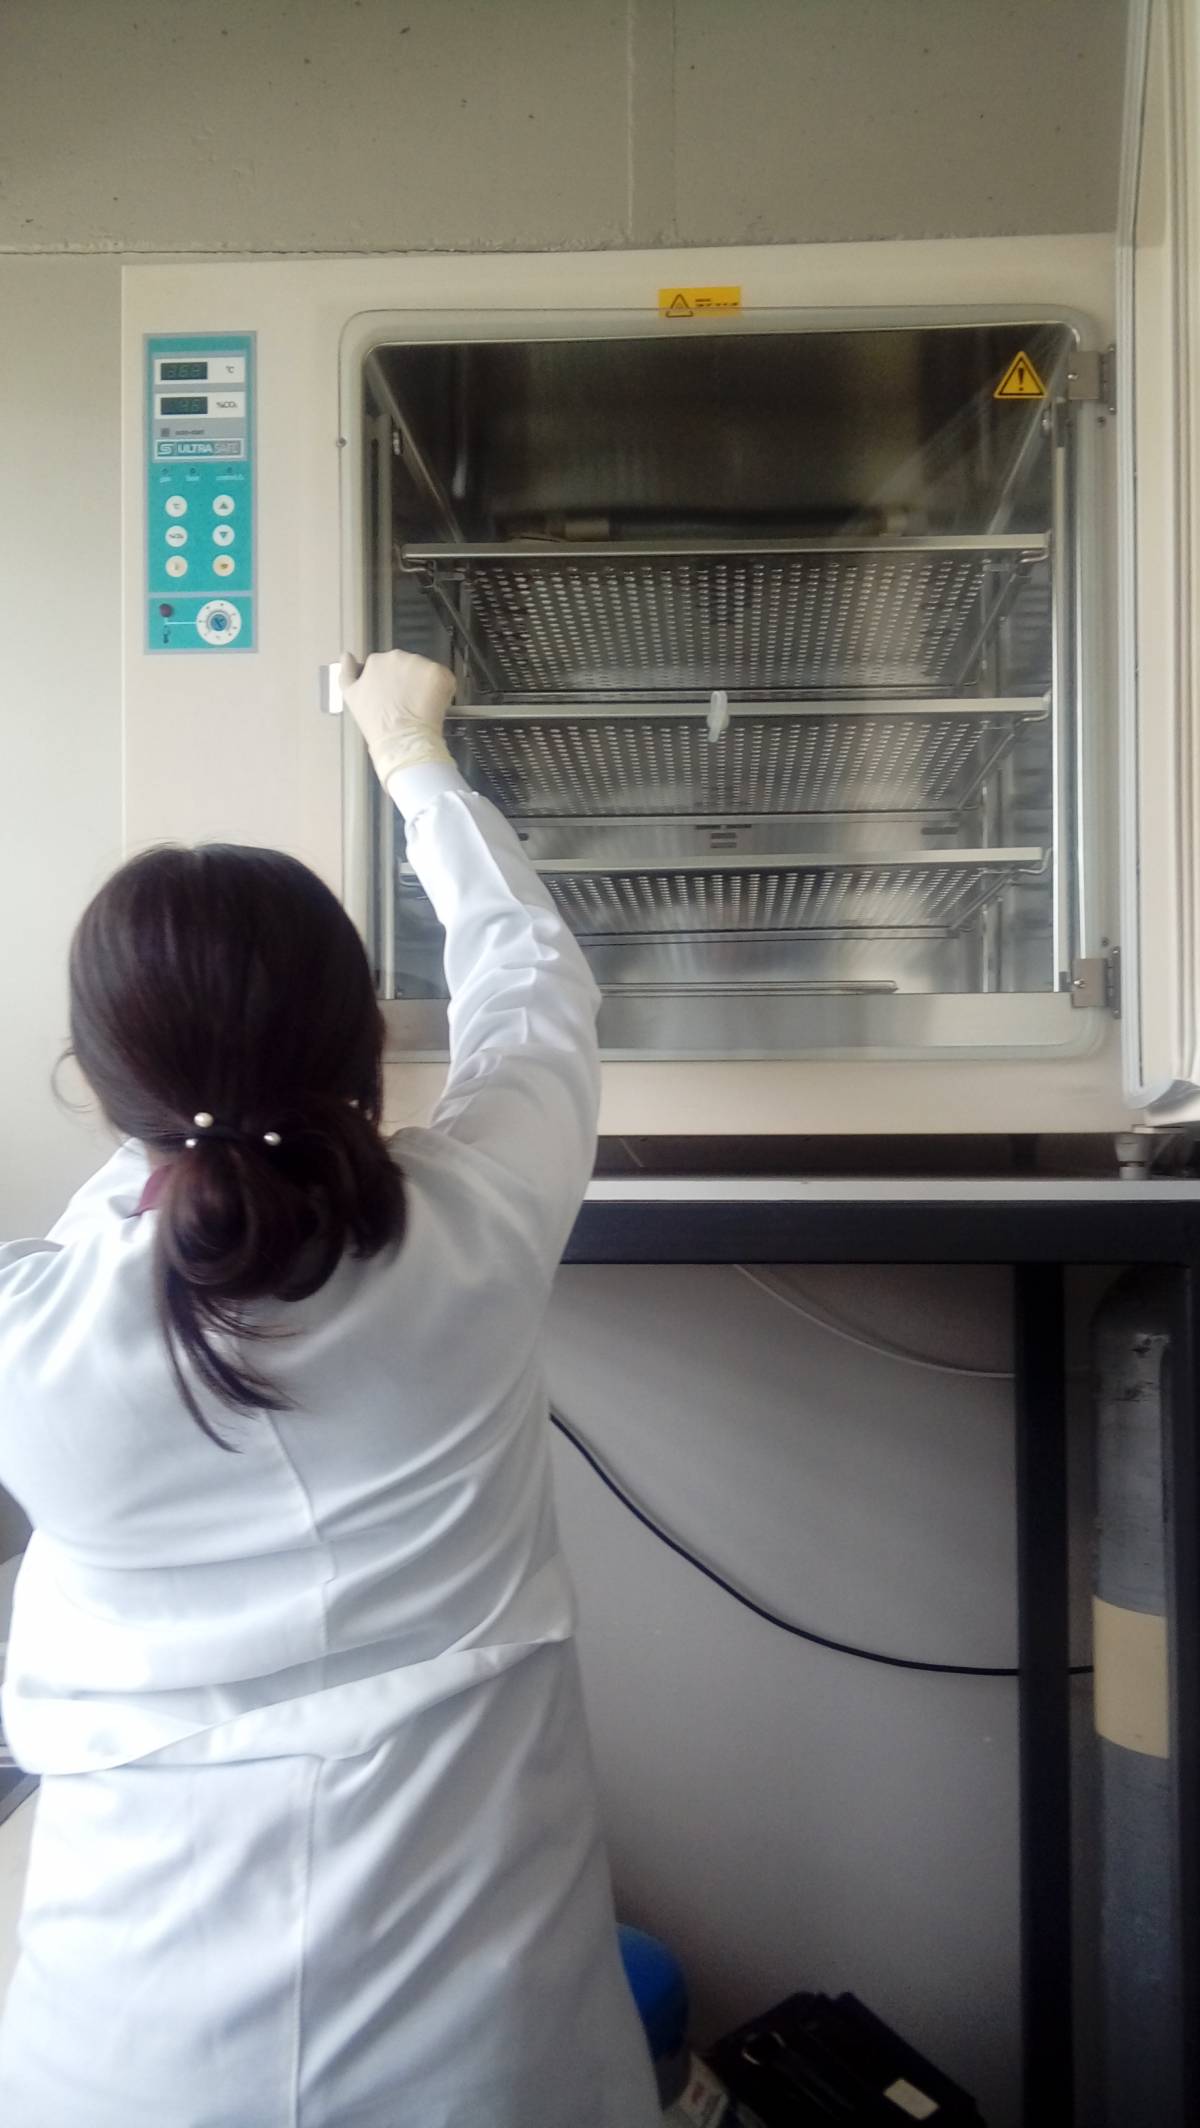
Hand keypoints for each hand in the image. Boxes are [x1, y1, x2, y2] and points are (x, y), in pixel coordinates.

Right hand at [338, 649, 457, 784]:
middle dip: (409, 681)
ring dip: (425, 685)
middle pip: (408, 666)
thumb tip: (347, 656)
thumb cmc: (375, 723)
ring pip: (426, 672)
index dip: (392, 682)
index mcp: (376, 661)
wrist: (401, 739)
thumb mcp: (351, 697)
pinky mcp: (439, 674)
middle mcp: (398, 656)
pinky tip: (433, 706)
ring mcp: (420, 664)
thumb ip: (347, 673)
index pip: (388, 666)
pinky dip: (442, 691)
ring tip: (419, 706)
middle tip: (407, 703)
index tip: (393, 697)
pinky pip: (444, 678)